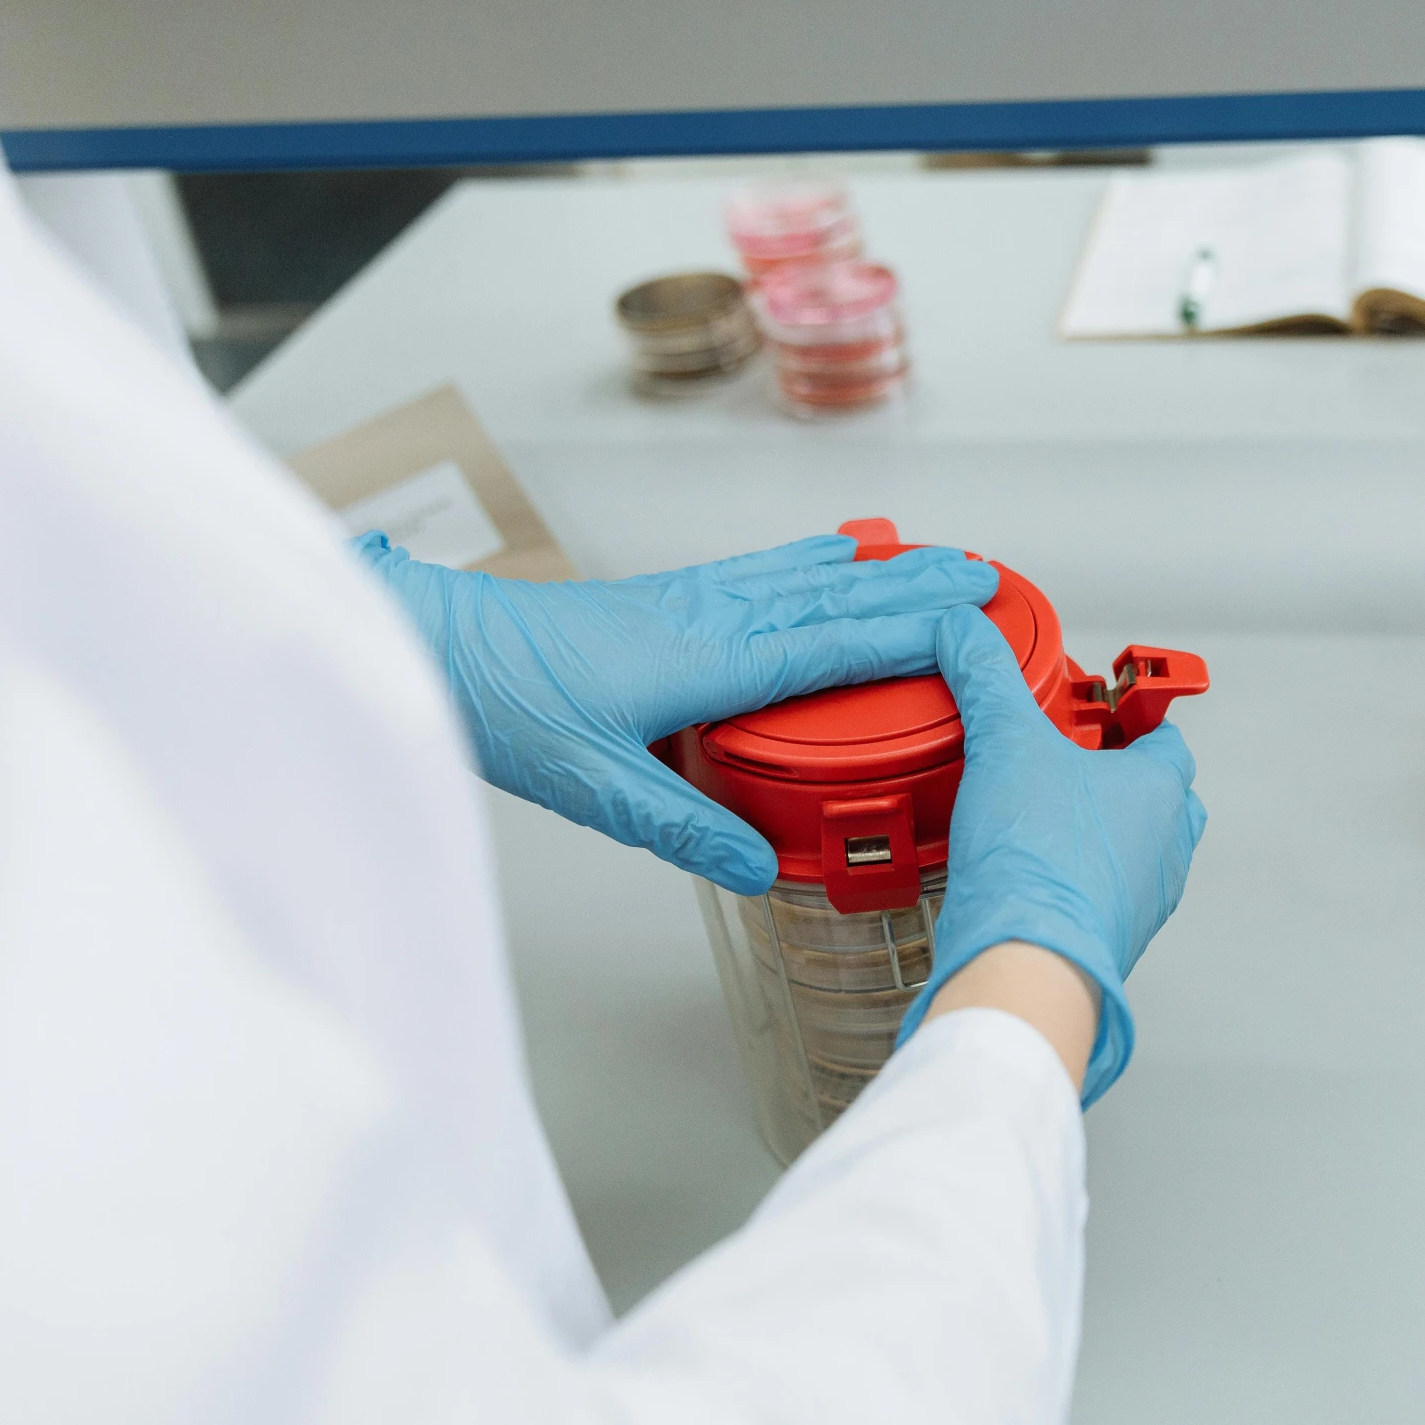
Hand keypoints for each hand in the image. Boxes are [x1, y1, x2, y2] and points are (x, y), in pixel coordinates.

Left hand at [356, 532, 997, 893]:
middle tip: (986, 576)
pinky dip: (815, 562)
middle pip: (836, 594)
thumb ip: (681, 824)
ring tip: (932, 558)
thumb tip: (758, 865)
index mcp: (707, 657)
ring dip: (877, 568)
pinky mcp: (666, 598)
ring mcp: (688, 599)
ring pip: (805, 575)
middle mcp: (709, 615)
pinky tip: (829, 558)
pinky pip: (764, 572)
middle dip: (916, 585)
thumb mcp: (594, 785)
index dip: (913, 627)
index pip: (835, 640)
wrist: (437, 645)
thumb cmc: (504, 703)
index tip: (977, 614)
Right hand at [900, 607, 1205, 1103]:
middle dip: (1108, 776)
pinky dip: (1069, 881)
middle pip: (1150, 795)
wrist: (1025, 965)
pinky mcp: (1105, 940)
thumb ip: (986, 677)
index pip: (1164, 735)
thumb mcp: (1005, 742)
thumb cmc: (1040, 864)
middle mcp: (1164, 848)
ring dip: (1090, 833)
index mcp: (1161, 791)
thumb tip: (965, 631)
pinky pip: (1096, 898)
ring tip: (1033, 816)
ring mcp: (1141, 901)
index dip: (1128, 714)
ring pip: (1127, 850)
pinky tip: (1022, 873)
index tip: (1093, 704)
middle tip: (1056, 759)